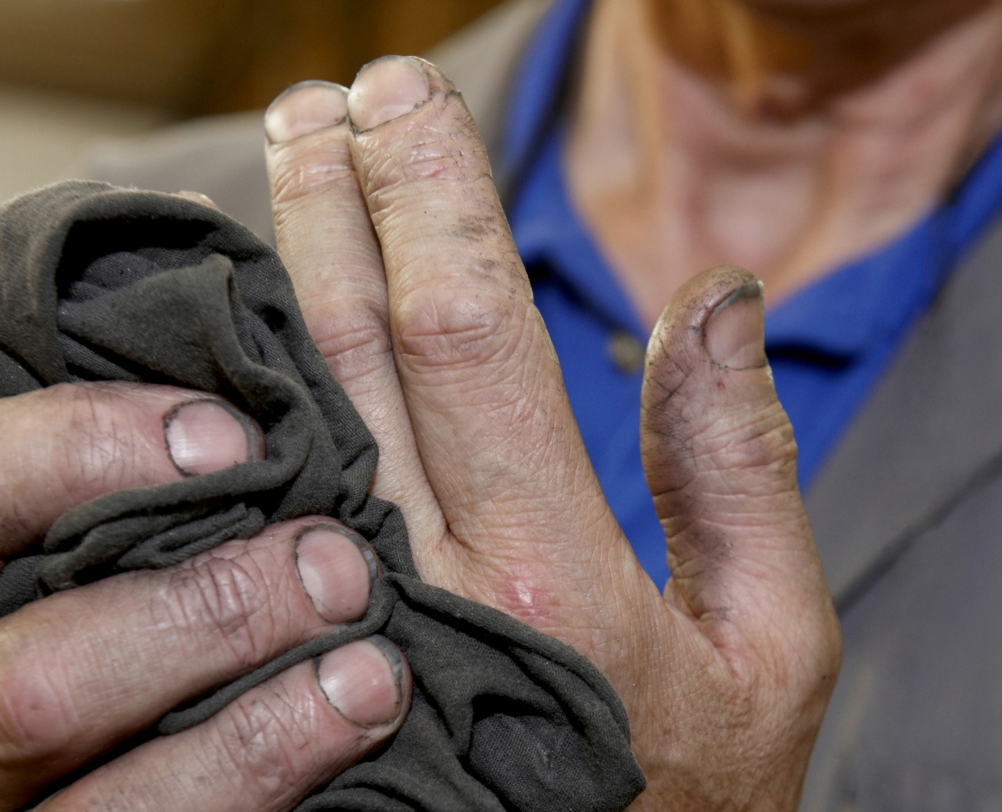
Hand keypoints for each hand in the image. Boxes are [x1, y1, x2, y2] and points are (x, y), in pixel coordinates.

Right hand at [0, 383, 410, 810]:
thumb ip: (101, 509)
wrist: (41, 798)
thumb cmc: (74, 651)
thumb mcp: (39, 576)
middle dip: (209, 611)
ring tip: (368, 666)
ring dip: (264, 724)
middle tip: (334, 560)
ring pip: (114, 803)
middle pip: (32, 680)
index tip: (231, 437)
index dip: (85, 451)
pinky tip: (348, 730)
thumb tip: (247, 402)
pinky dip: (274, 780)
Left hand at [264, 57, 840, 807]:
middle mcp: (425, 600)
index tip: (407, 96)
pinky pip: (234, 529)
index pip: (469, 331)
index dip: (431, 193)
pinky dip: (225, 416)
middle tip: (320, 102)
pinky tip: (226, 343)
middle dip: (330, 205)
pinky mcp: (291, 684)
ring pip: (278, 427)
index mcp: (553, 582)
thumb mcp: (775, 653)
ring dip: (269, 283)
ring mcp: (337, 646)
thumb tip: (717, 297)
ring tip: (274, 171)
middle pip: (348, 357)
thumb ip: (741, 472)